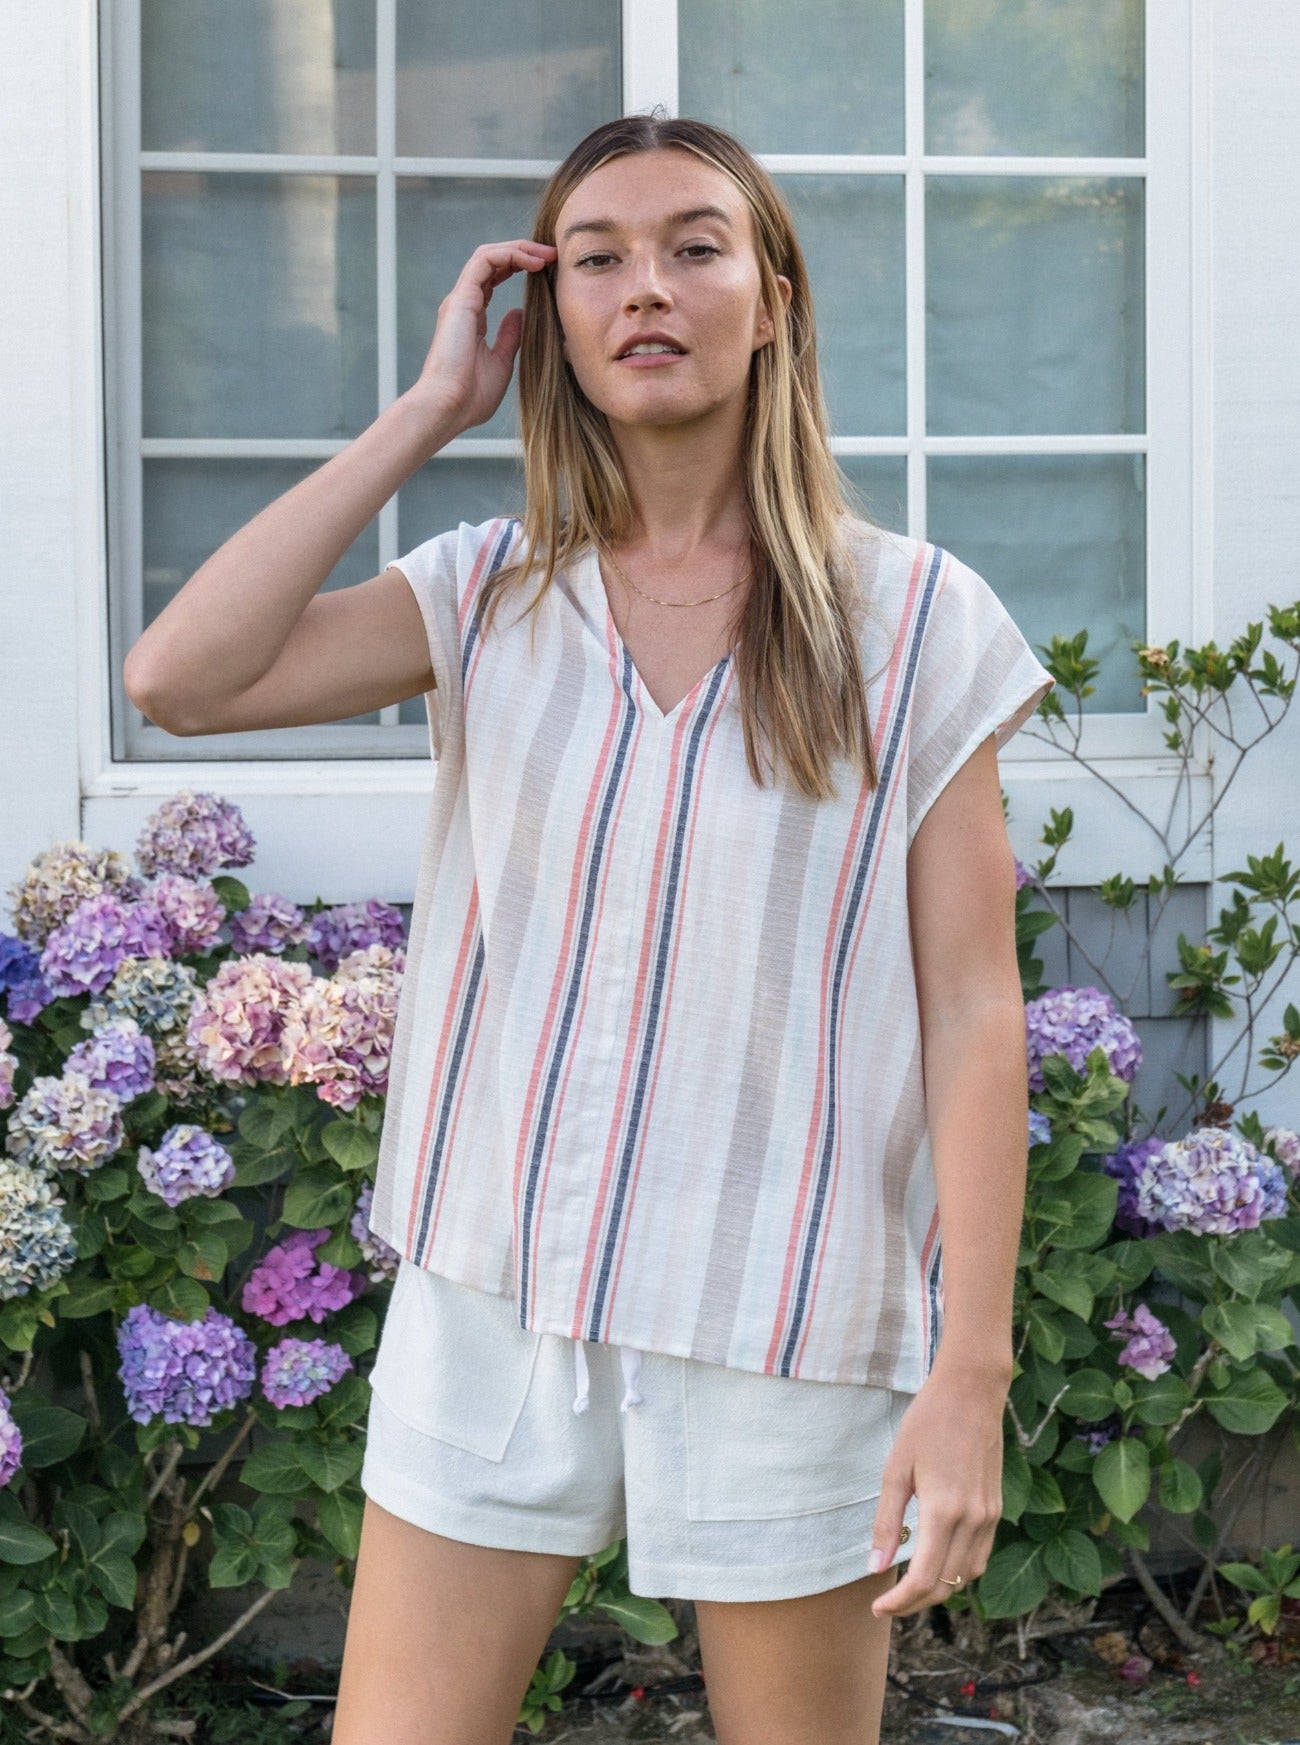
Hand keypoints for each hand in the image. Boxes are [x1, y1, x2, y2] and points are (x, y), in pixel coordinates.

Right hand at [409, 238, 557, 435]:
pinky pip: (485, 260)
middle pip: (492, 262)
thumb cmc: (471, 396)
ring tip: (546, 254)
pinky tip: (533, 262)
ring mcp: (461, 299)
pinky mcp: (461, 299)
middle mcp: (464, 303)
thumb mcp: (502, 362)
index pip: (494, 278)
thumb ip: (510, 336)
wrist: (448, 407)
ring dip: (519, 249)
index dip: (520, 267)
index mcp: (472, 317)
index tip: (548, 270)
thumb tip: (521, 314)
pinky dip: (510, 254)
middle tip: (552, 255)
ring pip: (488, 255)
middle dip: (523, 252)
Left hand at [867, 1362, 1007, 1618]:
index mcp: (945, 1510)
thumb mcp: (896, 1469)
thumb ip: (887, 1521)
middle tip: (886, 1602)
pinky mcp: (997, 1509)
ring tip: (908, 1585)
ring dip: (939, 1588)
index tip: (877, 1607)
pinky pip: (980, 1556)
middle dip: (915, 1602)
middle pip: (946, 1584)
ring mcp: (990, 1516)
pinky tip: (936, 1560)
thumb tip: (875, 1567)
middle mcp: (974, 1520)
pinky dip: (958, 1570)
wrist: (971, 1392)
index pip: (924, 1578)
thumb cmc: (926, 1423)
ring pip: (967, 1575)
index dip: (900, 1601)